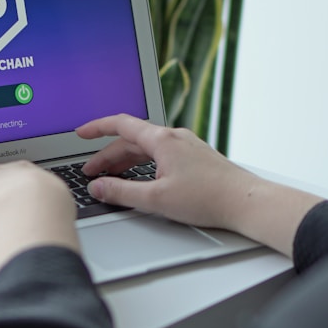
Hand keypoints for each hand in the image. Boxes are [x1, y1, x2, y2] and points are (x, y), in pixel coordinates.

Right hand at [76, 114, 322, 256]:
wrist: (246, 202)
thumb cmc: (208, 198)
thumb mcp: (156, 199)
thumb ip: (122, 192)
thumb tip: (98, 187)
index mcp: (162, 140)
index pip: (121, 125)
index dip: (97, 128)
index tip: (81, 133)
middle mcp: (175, 138)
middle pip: (132, 140)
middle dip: (108, 155)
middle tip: (92, 172)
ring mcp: (187, 147)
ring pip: (147, 148)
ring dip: (126, 161)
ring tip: (113, 178)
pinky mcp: (196, 159)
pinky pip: (161, 155)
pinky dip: (144, 164)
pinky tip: (142, 179)